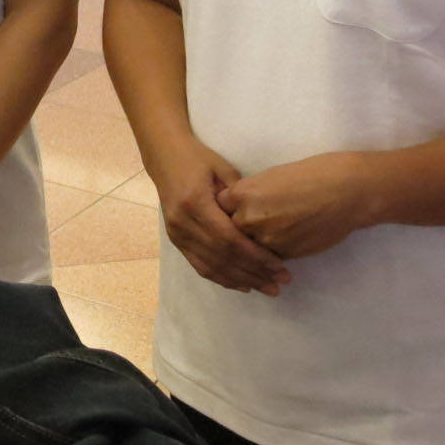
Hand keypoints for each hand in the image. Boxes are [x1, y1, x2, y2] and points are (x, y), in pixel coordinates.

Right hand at [148, 134, 290, 294]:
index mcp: (195, 203)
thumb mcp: (223, 169)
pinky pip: (200, 265)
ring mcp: (176, 234)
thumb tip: (262, 222)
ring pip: (212, 266)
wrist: (165, 156)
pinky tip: (242, 285)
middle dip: (253, 273)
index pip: (229, 239)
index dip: (255, 256)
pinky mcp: (175, 240)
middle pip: (222, 257)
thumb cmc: (198, 158)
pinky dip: (222, 278)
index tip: (279, 266)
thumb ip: (240, 196)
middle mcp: (183, 223)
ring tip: (267, 288)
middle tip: (279, 284)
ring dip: (241, 280)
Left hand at [216, 152, 376, 260]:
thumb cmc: (311, 175)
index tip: (225, 212)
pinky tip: (274, 252)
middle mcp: (249, 218)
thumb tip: (237, 207)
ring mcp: (266, 239)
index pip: (219, 207)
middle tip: (238, 233)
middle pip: (228, 231)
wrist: (345, 191)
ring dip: (250, 250)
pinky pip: (268, 258)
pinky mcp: (284, 254)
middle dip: (233, 232)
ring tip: (258, 247)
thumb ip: (249, 194)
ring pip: (248, 249)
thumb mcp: (270, 178)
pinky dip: (269, 257)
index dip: (223, 210)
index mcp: (243, 193)